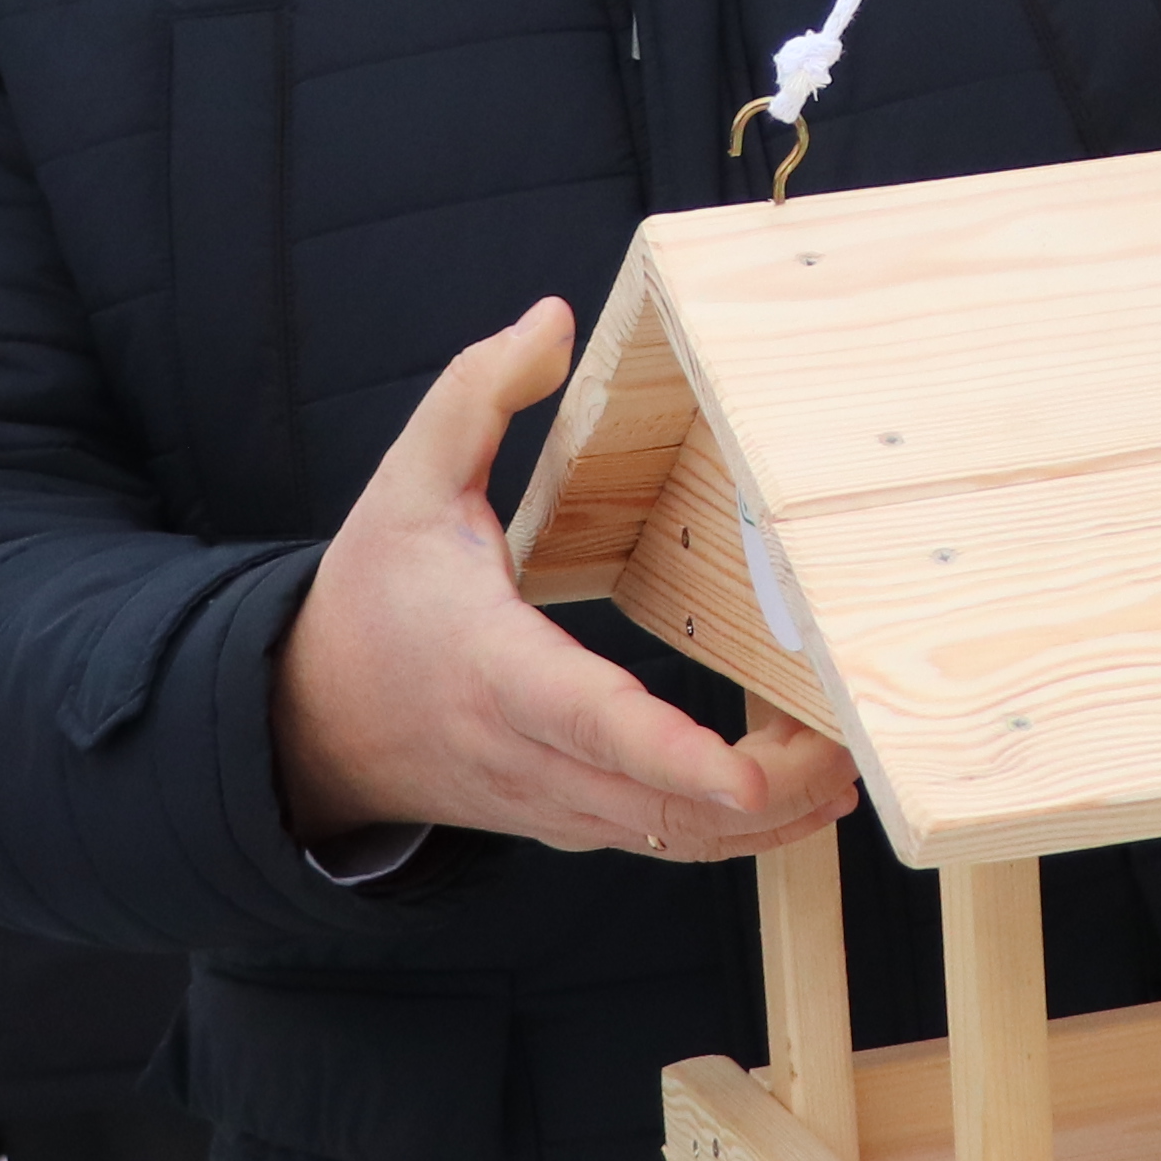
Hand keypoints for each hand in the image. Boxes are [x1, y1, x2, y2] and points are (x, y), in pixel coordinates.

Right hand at [271, 301, 860, 859]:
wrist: (310, 720)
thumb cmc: (373, 596)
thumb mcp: (406, 479)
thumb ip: (478, 393)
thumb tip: (551, 319)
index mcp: (493, 667)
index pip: (593, 722)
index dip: (674, 755)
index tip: (750, 773)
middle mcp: (527, 753)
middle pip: (660, 803)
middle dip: (767, 791)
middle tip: (850, 748)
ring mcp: (549, 803)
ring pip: (668, 838)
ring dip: (764, 819)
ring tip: (841, 770)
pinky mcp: (567, 821)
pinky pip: (658, 840)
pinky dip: (729, 828)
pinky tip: (794, 789)